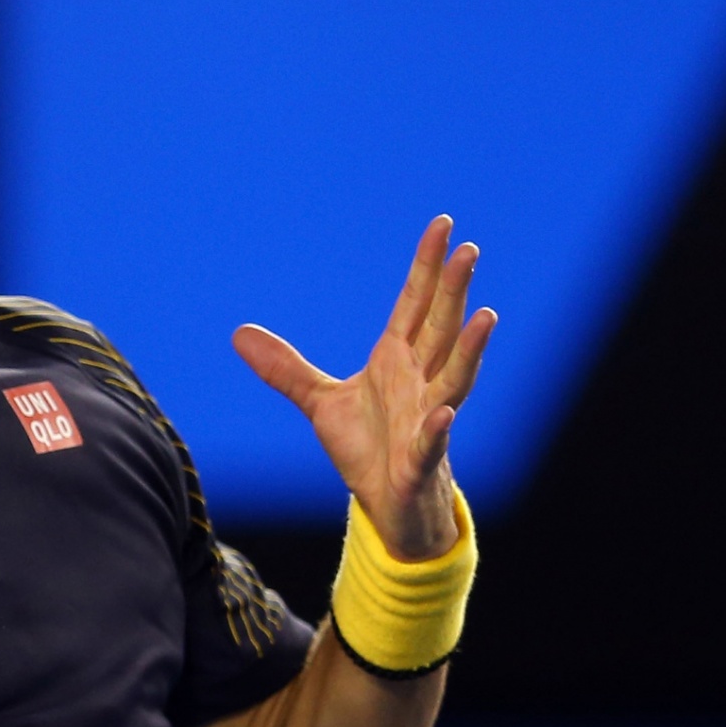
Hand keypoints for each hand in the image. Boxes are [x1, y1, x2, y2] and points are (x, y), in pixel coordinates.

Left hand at [232, 216, 496, 559]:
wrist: (385, 502)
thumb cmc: (366, 446)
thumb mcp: (320, 402)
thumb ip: (286, 369)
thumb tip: (239, 333)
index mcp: (397, 359)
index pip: (414, 303)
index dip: (426, 265)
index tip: (443, 224)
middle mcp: (419, 381)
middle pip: (440, 328)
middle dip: (453, 291)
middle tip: (469, 250)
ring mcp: (426, 418)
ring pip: (453, 377)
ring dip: (468, 349)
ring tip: (487, 316)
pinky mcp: (420, 459)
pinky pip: (432, 441)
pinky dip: (437, 428)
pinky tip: (445, 414)